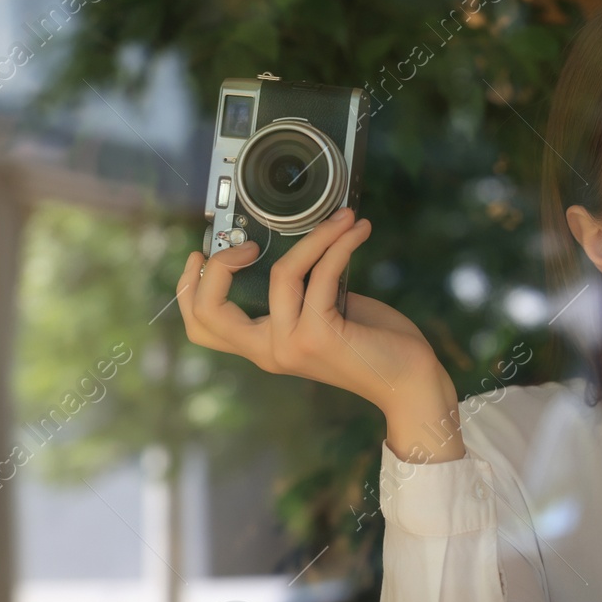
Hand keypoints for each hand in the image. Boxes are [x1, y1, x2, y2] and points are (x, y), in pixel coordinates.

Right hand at [177, 208, 450, 416]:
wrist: (411, 382)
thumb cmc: (374, 345)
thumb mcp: (325, 312)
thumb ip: (302, 289)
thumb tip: (299, 242)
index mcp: (265, 347)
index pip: (203, 327)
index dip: (190, 288)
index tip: (205, 252)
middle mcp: (270, 351)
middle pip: (210, 311)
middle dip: (219, 265)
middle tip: (249, 242)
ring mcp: (292, 345)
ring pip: (283, 273)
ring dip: (317, 236)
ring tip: (345, 218)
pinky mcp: (320, 335)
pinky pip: (322, 273)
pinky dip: (340, 243)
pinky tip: (358, 230)